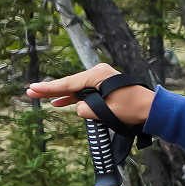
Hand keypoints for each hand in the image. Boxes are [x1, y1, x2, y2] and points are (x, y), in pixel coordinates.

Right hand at [25, 64, 153, 127]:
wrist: (152, 109)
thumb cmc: (133, 108)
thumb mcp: (105, 111)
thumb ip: (86, 110)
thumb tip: (80, 108)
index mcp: (97, 75)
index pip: (68, 84)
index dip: (49, 88)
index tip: (33, 89)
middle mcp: (98, 74)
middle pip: (69, 84)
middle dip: (51, 90)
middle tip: (31, 92)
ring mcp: (102, 80)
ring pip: (76, 89)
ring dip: (62, 95)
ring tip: (44, 99)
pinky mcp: (106, 87)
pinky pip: (85, 92)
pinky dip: (74, 98)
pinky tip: (61, 102)